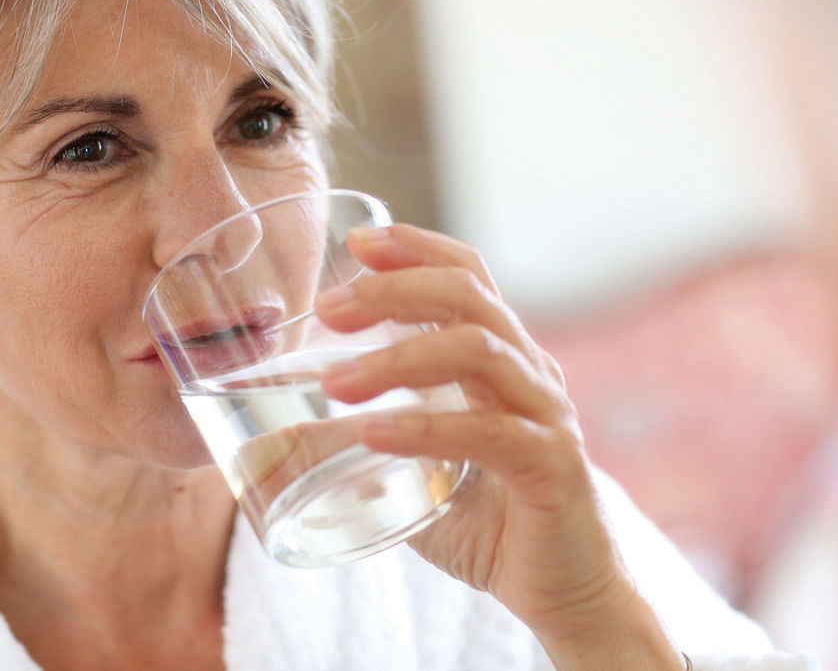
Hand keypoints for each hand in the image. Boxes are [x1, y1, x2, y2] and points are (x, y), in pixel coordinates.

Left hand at [315, 223, 684, 670]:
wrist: (566, 594)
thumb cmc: (487, 524)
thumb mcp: (412, 472)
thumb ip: (357, 446)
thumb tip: (271, 441)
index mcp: (503, 358)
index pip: (468, 275)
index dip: (417, 247)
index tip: (357, 242)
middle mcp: (530, 373)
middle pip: (468, 296)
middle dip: (393, 289)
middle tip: (329, 309)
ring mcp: (546, 416)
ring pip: (478, 350)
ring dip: (399, 357)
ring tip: (335, 382)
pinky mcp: (552, 468)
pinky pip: (490, 432)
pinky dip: (426, 428)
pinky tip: (375, 433)